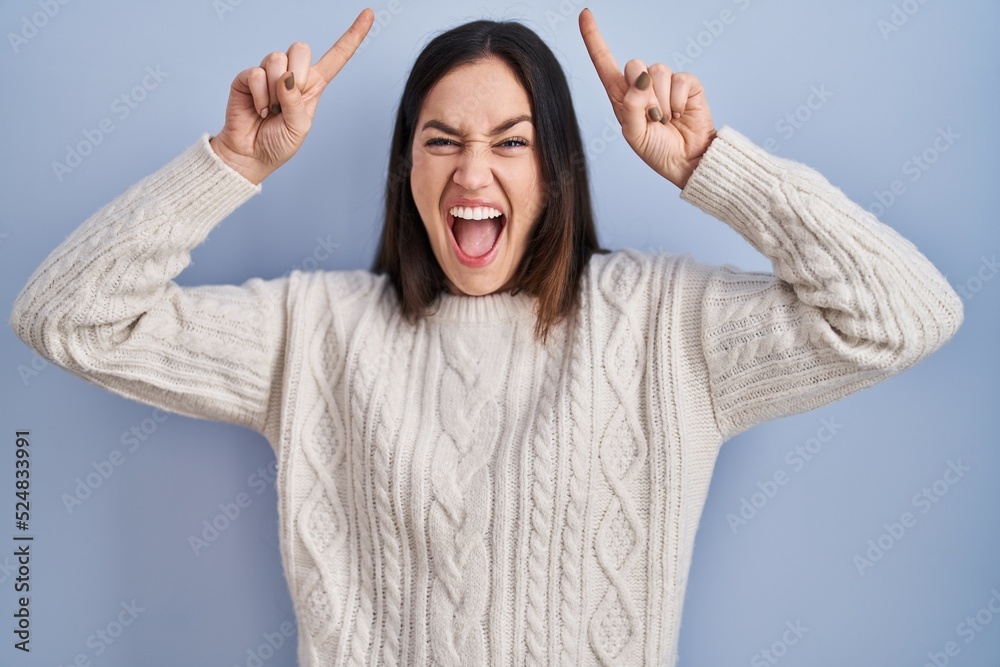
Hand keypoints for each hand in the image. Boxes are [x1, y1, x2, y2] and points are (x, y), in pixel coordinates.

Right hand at [209, 8, 373, 183]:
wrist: (250, 155)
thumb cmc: (278, 143)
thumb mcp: (299, 128)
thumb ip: (297, 102)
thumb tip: (286, 76)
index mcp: (313, 86)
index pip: (336, 57)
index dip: (352, 36)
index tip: (370, 14)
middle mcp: (292, 75)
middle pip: (300, 48)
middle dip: (297, 75)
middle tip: (287, 100)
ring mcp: (268, 74)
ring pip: (277, 58)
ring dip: (275, 90)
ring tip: (271, 109)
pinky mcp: (248, 78)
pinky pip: (256, 73)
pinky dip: (260, 96)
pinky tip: (259, 110)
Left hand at [579, 8, 715, 188]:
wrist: (687, 160)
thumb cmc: (657, 150)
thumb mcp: (634, 134)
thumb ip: (631, 106)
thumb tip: (641, 77)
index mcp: (622, 97)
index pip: (605, 63)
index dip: (594, 39)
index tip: (585, 14)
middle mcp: (641, 85)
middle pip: (634, 64)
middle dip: (643, 92)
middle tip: (652, 117)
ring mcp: (664, 83)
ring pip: (658, 71)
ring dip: (662, 101)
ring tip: (666, 119)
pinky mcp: (687, 84)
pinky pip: (680, 79)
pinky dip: (679, 101)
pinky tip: (682, 114)